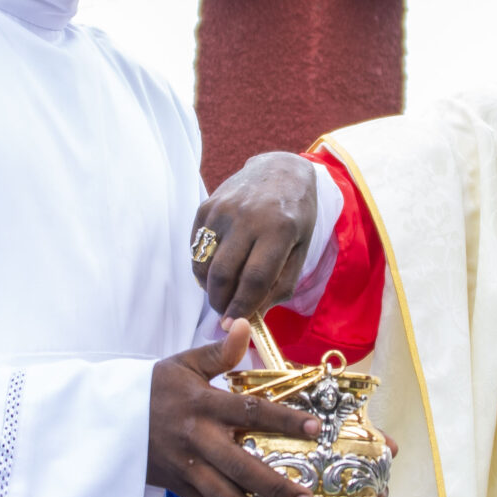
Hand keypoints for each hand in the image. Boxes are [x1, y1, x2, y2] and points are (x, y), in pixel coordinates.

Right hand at [150, 321, 323, 496]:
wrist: (107, 418)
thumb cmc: (152, 389)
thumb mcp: (183, 364)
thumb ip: (219, 352)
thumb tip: (244, 325)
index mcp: (203, 405)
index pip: (250, 412)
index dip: (284, 420)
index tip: (314, 428)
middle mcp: (197, 440)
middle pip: (241, 469)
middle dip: (276, 488)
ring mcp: (187, 468)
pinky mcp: (179, 488)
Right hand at [193, 152, 321, 320]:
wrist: (279, 171)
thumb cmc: (295, 216)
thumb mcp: (300, 250)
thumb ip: (280, 285)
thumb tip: (253, 317)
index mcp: (279, 229)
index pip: (254, 279)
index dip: (241, 307)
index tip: (233, 325)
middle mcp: (247, 217)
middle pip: (223, 274)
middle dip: (221, 302)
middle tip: (225, 312)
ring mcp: (223, 210)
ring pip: (205, 263)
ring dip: (209, 287)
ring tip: (222, 291)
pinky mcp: (206, 207)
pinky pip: (196, 248)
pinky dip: (203, 267)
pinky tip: (217, 268)